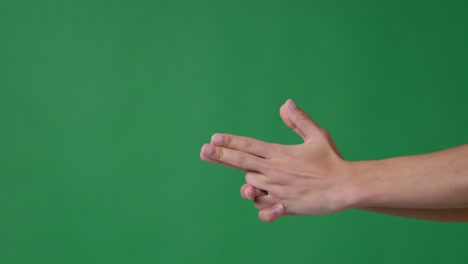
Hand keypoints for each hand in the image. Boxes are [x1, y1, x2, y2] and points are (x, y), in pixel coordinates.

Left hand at [200, 99, 356, 221]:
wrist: (345, 187)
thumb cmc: (331, 160)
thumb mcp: (317, 135)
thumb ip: (299, 120)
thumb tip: (285, 103)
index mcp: (280, 153)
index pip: (249, 145)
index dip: (230, 141)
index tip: (214, 138)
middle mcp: (274, 171)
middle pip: (241, 163)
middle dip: (220, 155)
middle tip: (204, 151)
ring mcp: (277, 189)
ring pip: (251, 186)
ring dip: (249, 184)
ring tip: (251, 183)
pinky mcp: (284, 206)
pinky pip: (263, 209)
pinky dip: (263, 207)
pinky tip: (266, 203)